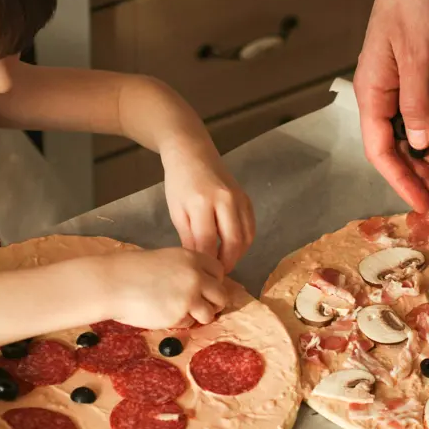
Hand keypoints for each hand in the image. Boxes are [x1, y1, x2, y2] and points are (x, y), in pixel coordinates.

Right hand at [101, 248, 227, 327]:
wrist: (112, 283)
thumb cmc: (131, 270)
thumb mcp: (164, 259)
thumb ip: (185, 269)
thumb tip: (202, 284)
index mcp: (192, 257)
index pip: (219, 271)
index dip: (213, 282)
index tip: (205, 288)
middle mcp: (196, 275)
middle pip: (221, 294)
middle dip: (213, 303)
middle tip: (200, 306)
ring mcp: (189, 296)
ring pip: (210, 313)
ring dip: (199, 316)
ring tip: (181, 312)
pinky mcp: (179, 315)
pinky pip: (189, 323)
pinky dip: (181, 322)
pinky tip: (164, 315)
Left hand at [161, 140, 254, 271]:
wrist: (193, 153)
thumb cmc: (180, 182)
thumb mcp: (177, 211)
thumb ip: (189, 237)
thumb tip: (199, 262)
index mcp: (202, 203)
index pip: (207, 243)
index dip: (207, 262)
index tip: (203, 275)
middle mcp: (225, 200)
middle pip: (232, 243)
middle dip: (226, 263)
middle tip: (217, 274)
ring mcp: (239, 199)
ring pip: (246, 237)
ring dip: (237, 255)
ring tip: (224, 263)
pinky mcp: (247, 199)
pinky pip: (251, 227)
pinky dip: (245, 242)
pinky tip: (233, 248)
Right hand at [353, 0, 428, 212]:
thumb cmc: (412, 1)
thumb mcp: (417, 55)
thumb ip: (416, 104)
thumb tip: (416, 143)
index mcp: (374, 93)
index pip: (381, 150)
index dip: (400, 181)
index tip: (420, 203)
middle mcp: (388, 97)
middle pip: (403, 150)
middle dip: (424, 177)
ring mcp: (409, 90)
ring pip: (423, 137)